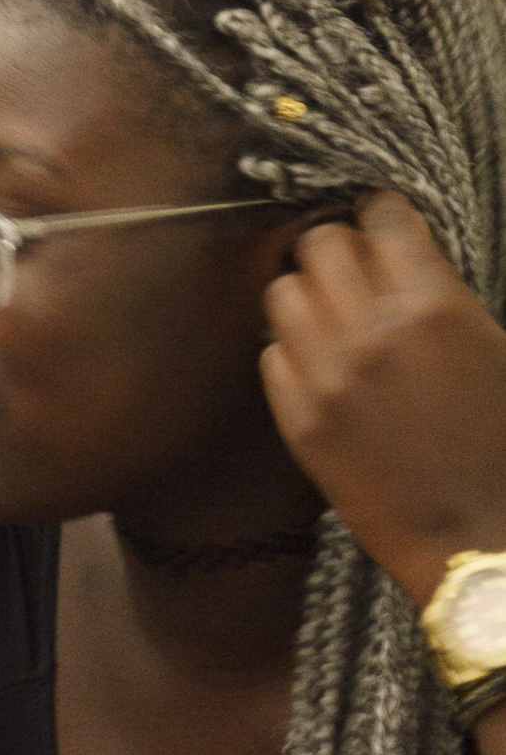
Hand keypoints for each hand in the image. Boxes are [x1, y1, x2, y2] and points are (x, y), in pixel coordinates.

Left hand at [262, 191, 505, 606]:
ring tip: (332, 314)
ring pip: (283, 292)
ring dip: (308, 294)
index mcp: (436, 308)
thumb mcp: (499, 354)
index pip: (382, 219)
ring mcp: (326, 376)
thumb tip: (408, 260)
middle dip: (339, 247)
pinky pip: (271, 354)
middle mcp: (371, 332)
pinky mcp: (297, 418)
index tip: (383, 221)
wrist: (481, 539)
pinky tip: (322, 365)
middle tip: (356, 267)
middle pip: (320, 244)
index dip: (383, 215)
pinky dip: (293, 350)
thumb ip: (446, 300)